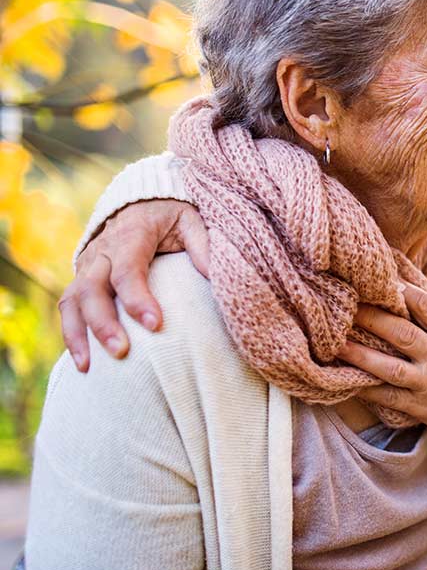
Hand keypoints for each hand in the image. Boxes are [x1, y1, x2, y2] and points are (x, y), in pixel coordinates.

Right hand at [59, 199, 210, 371]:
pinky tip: (83, 363)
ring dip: (79, 334)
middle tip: (121, 351)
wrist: (139, 203)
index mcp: (131, 235)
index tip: (156, 324)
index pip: (128, 269)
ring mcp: (87, 265)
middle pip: (93, 288)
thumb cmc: (169, 216)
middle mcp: (102, 251)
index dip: (138, 298)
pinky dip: (72, 335)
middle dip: (104, 322)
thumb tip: (214, 276)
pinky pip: (69, 308)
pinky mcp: (80, 279)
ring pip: (73, 301)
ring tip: (89, 366)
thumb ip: (202, 244)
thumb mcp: (190, 219)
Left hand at [339, 284, 426, 431]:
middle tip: (348, 307)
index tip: (381, 281)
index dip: (402, 292)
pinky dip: (368, 390)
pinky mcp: (421, 407)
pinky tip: (347, 379)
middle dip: (373, 318)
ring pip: (391, 368)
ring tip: (337, 344)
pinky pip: (390, 398)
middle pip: (403, 334)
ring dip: (362, 355)